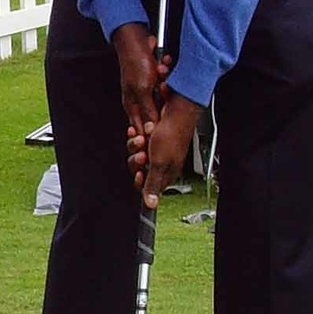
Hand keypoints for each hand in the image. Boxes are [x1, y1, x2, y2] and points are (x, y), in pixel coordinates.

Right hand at [111, 21, 165, 144]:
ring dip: (166, 86)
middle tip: (163, 90)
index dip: (150, 135)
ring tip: (161, 73)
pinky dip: (167, 76)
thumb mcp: (142, 89)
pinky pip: (166, 84)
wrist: (135, 38)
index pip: (141, 130)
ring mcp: (147, 90)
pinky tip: (164, 67)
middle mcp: (139, 100)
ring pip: (163, 99)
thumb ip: (148, 111)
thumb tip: (151, 131)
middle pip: (156, 115)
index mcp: (132, 106)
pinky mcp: (154, 80)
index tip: (159, 137)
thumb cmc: (134, 60)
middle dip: (163, 104)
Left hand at [141, 92, 201, 208]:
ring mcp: (157, 149)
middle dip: (136, 161)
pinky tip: (141, 131)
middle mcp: (162, 162)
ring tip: (142, 138)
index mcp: (167, 172)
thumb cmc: (172, 134)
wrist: (176, 108)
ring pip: (136, 154)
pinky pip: (137, 141)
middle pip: (139, 169)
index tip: (138, 174)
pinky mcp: (152, 137)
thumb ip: (153, 184)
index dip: (140, 183)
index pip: (149, 187)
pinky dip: (136, 135)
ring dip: (135, 146)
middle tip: (142, 154)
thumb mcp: (159, 163)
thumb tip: (151, 204)